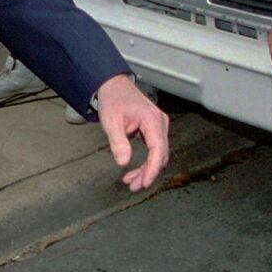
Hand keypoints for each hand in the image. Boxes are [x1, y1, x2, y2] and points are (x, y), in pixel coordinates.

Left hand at [94, 74, 168, 190]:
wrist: (113, 86)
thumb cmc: (113, 100)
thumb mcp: (111, 121)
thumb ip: (118, 142)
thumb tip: (123, 162)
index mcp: (152, 120)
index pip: (158, 150)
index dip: (152, 169)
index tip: (144, 183)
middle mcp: (160, 123)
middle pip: (160, 155)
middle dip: (148, 173)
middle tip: (133, 186)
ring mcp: (159, 126)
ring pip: (158, 154)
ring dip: (146, 170)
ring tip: (131, 181)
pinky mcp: (154, 129)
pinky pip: (155, 150)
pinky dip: (146, 162)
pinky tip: (135, 171)